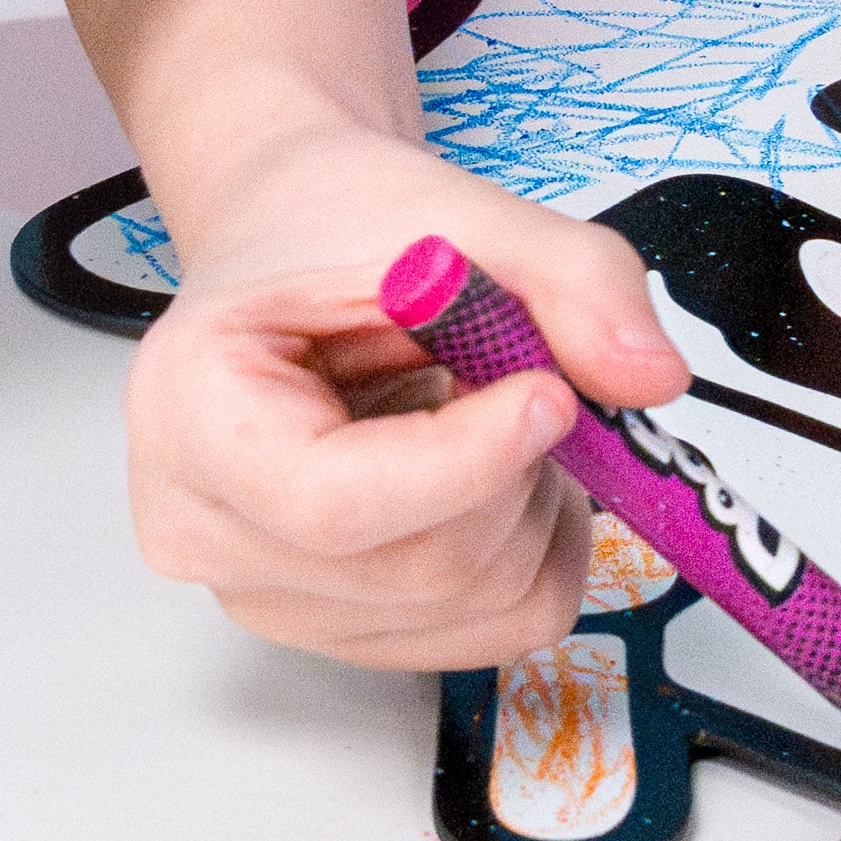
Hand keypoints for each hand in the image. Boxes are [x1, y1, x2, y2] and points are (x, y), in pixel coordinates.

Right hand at [121, 120, 689, 668]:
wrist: (296, 241)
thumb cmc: (335, 226)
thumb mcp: (455, 210)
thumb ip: (568, 278)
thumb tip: (649, 376)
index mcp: (191, 415)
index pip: (333, 504)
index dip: (468, 462)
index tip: (549, 393)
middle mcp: (207, 531)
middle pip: (423, 565)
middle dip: (521, 466)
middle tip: (524, 372)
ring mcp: (271, 597)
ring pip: (475, 607)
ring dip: (535, 504)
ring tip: (490, 409)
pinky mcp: (342, 630)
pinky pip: (494, 628)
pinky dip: (535, 546)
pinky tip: (492, 470)